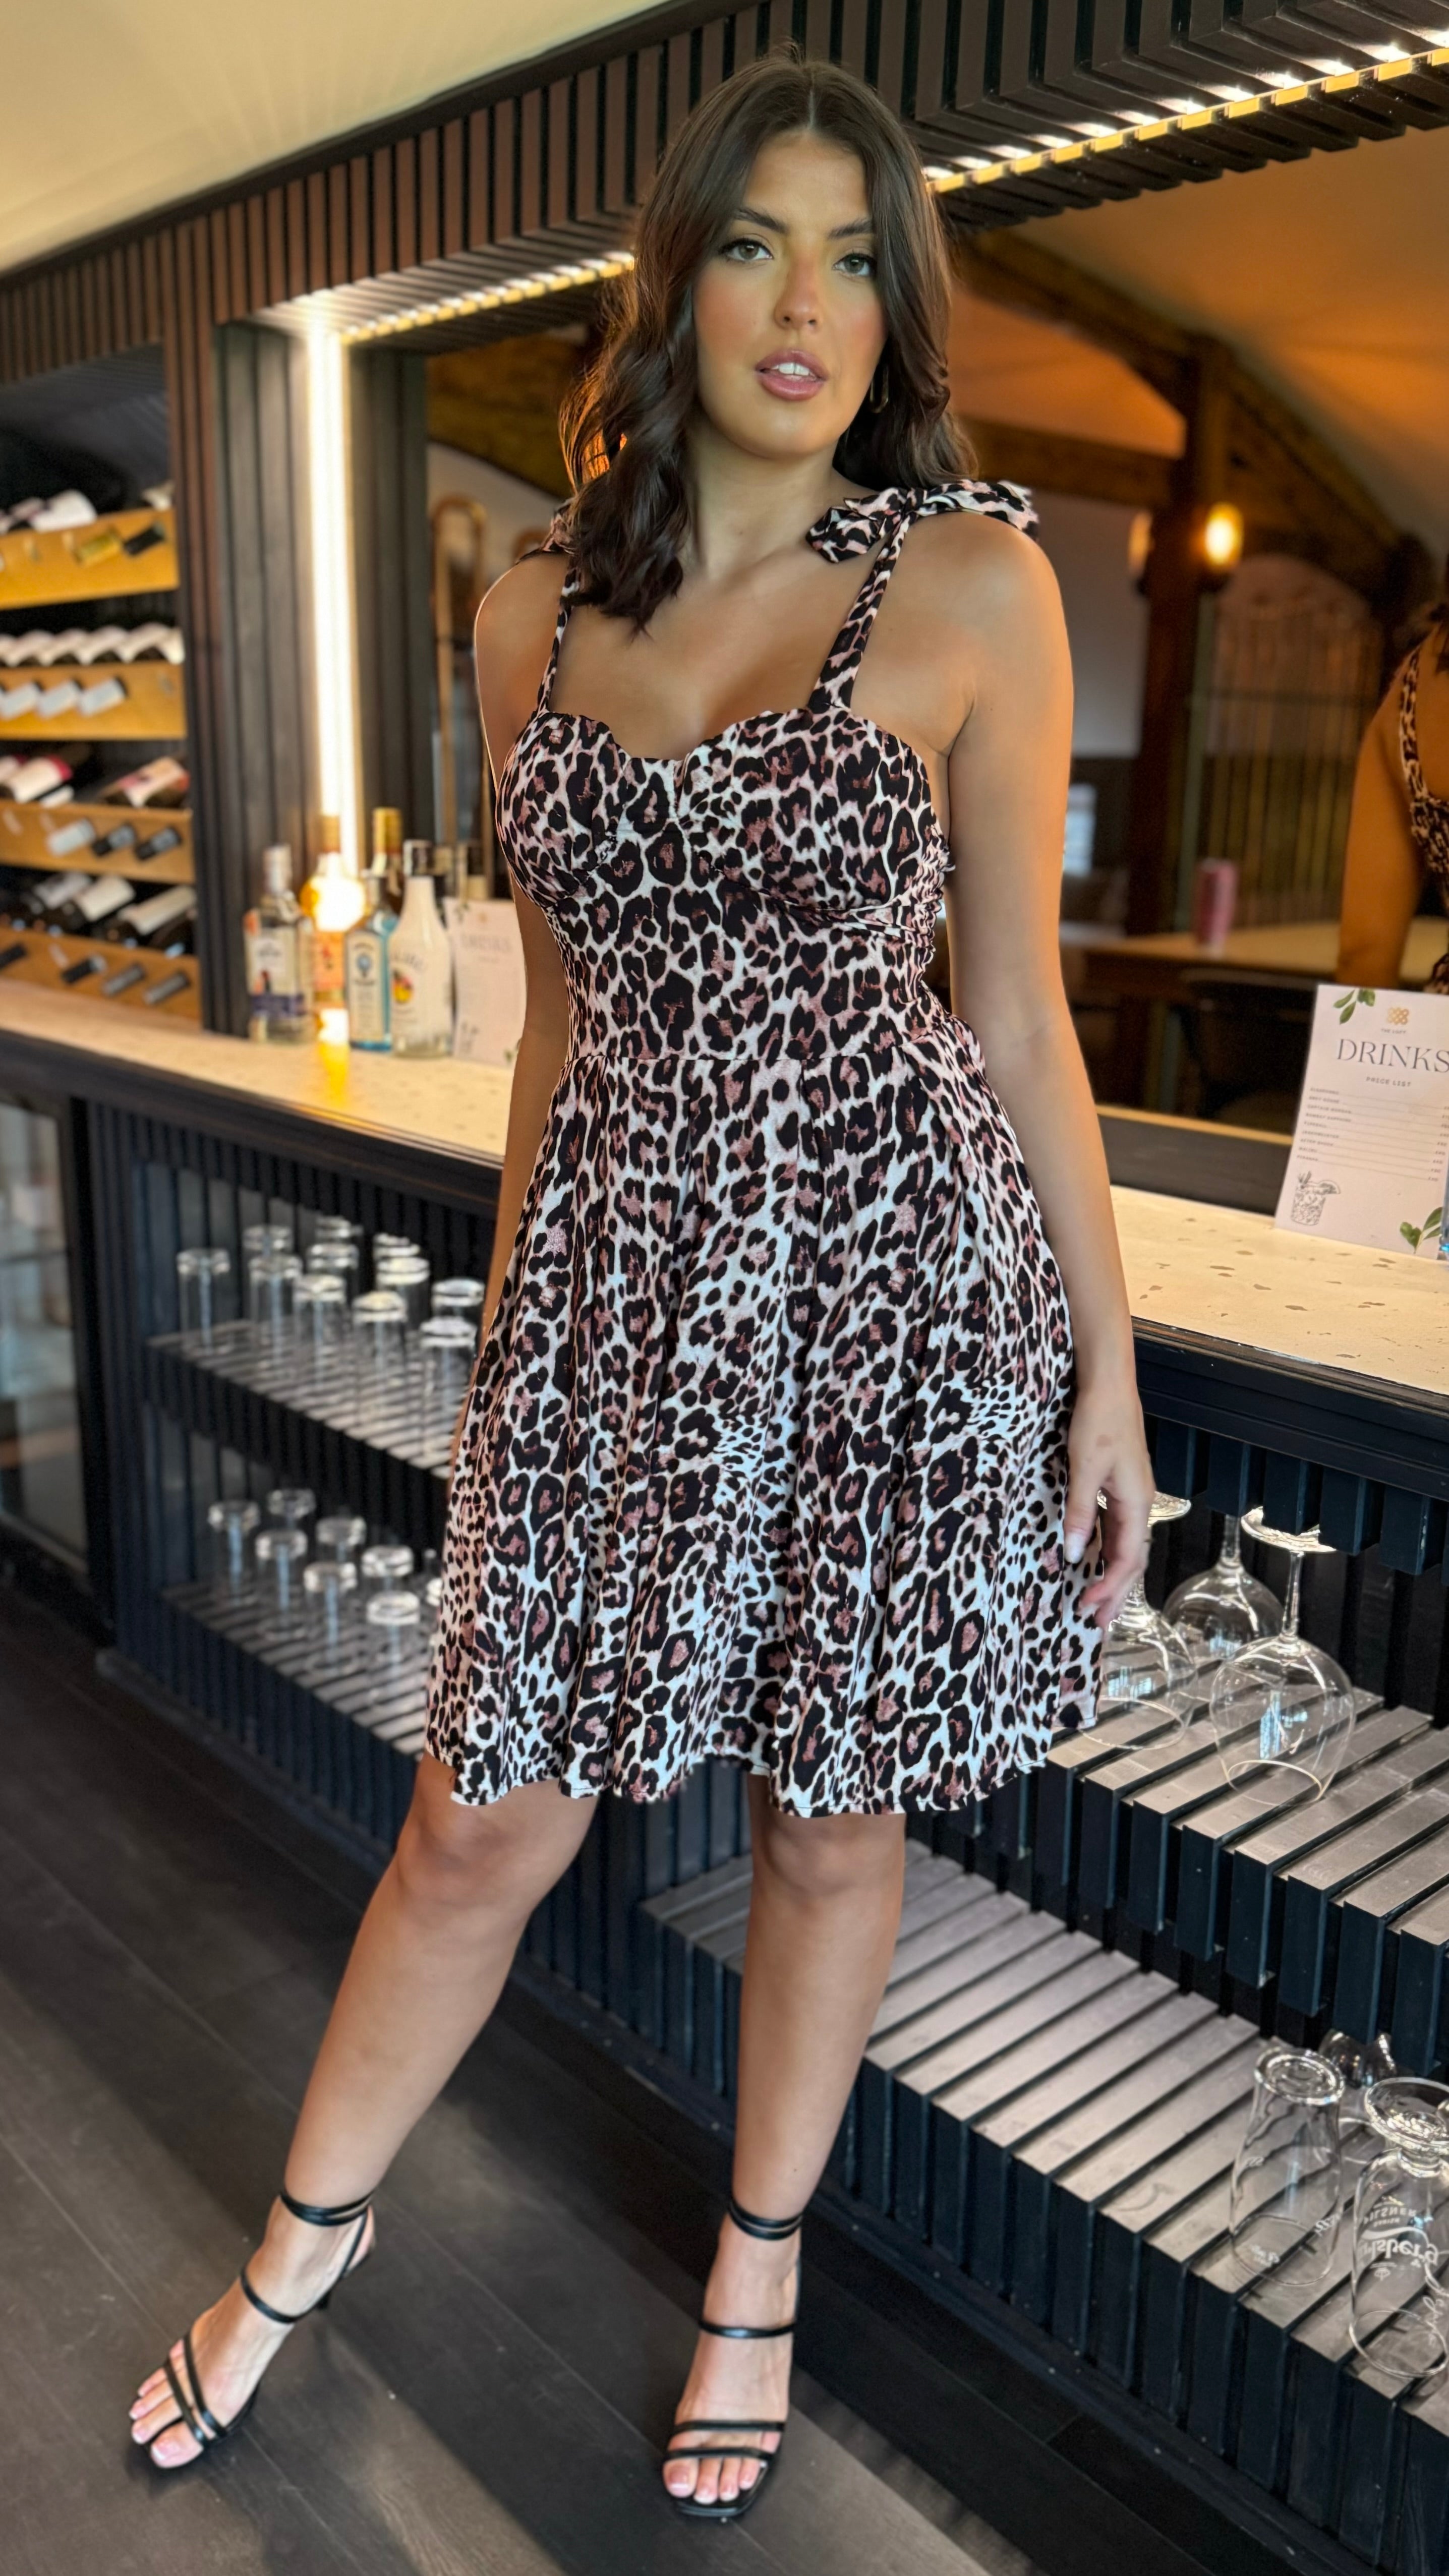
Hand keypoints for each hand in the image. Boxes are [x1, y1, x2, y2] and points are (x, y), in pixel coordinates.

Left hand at [1064, 1374, 1152, 1629]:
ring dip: (1112, 1575)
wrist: (1109, 1385)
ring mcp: (1130, 1494)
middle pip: (1131, 1558)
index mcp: (1137, 1502)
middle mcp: (1139, 1502)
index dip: (1110, 1587)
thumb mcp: (1084, 1468)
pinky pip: (1116, 1528)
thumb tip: (1075, 1555)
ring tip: (1097, 1601)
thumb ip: (1081, 1512)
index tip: (1088, 1606)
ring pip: (1125, 1545)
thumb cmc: (1099, 1421)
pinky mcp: (1118, 1485)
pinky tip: (1092, 1558)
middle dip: (1116, 1592)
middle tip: (1098, 1621)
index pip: (1128, 1558)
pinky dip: (1106, 1550)